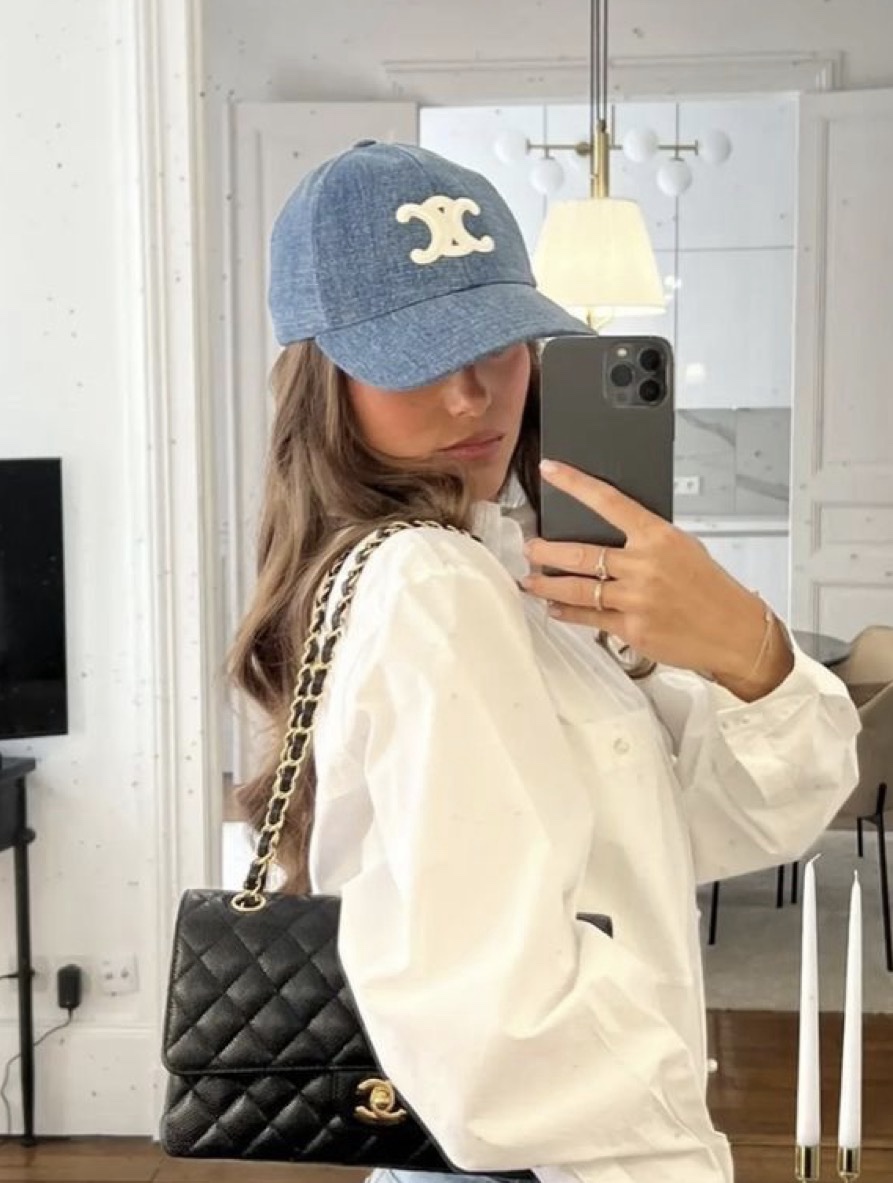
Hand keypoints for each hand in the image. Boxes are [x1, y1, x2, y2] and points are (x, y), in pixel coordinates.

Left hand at [522, 460, 793, 695]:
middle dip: (547, 552)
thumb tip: (609, 533)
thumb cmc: (712, 589)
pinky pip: (590, 618)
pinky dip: (568, 613)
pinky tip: (556, 609)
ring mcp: (636, 599)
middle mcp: (644, 565)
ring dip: (547, 586)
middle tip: (531, 549)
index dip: (574, 484)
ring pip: (578, 589)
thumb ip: (647, 540)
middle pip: (581, 554)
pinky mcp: (632, 628)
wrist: (735, 632)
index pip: (608, 501)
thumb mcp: (685, 548)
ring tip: (531, 581)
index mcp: (658, 536)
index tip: (550, 471)